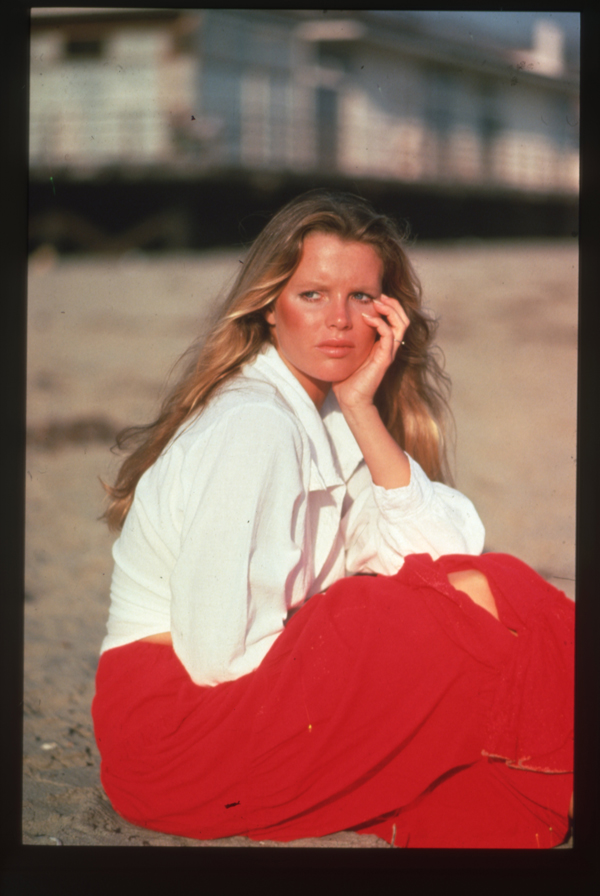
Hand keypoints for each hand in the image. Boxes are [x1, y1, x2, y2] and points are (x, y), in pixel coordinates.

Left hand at [332, 294, 409, 410]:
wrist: (350, 399)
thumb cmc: (347, 378)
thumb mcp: (348, 352)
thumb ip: (348, 339)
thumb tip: (336, 325)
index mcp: (382, 344)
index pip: (395, 320)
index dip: (388, 306)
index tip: (374, 297)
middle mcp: (389, 347)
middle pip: (403, 319)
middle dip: (393, 304)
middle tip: (379, 295)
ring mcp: (388, 353)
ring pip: (401, 325)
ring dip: (390, 310)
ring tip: (376, 302)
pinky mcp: (384, 359)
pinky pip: (389, 335)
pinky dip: (380, 323)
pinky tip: (366, 318)